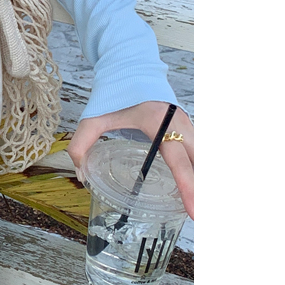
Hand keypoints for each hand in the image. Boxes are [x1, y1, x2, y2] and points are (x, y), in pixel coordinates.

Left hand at [66, 101, 193, 217]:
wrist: (130, 68)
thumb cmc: (114, 93)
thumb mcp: (92, 118)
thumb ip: (81, 144)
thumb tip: (81, 174)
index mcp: (159, 121)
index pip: (179, 161)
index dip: (189, 187)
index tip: (194, 211)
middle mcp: (179, 124)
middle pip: (200, 163)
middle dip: (203, 190)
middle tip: (199, 216)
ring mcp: (187, 124)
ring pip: (204, 157)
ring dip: (203, 180)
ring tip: (200, 206)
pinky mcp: (188, 126)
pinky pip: (199, 152)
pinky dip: (199, 169)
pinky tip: (197, 188)